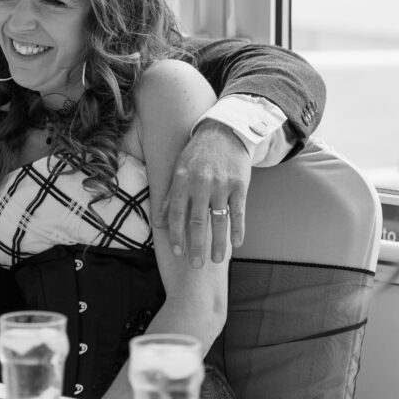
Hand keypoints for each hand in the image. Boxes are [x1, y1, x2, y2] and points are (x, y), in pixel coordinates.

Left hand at [155, 121, 250, 266]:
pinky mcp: (240, 184)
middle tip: (196, 265)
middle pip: (198, 220)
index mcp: (183, 181)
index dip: (176, 234)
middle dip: (196, 245)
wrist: (223, 132)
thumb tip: (158, 223)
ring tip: (217, 260)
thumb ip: (170, 197)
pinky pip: (239, 211)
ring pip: (220, 219)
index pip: (177, 213)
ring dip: (218, 242)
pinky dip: (238, 228)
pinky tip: (236, 244)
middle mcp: (201, 183)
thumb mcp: (178, 171)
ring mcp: (222, 184)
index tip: (177, 253)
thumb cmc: (196, 155)